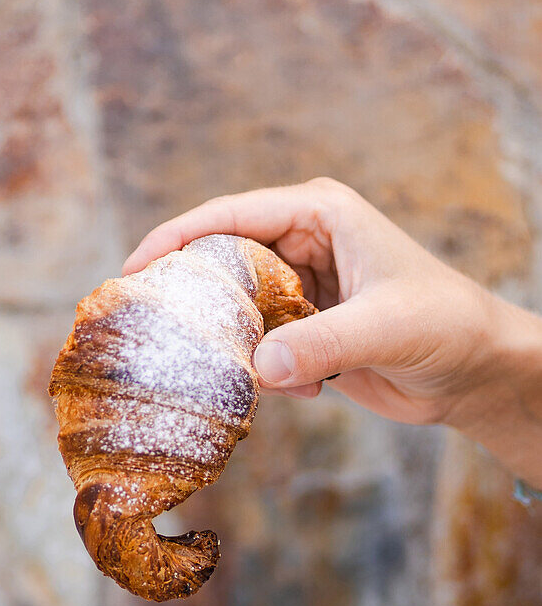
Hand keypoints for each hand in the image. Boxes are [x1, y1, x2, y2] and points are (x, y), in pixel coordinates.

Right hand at [124, 180, 541, 484]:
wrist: (473, 372)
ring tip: (198, 366)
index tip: (132, 270)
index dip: (176, 239)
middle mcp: (303, 244)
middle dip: (190, 293)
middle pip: (222, 259)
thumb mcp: (385, 327)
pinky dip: (254, 369)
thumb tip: (260, 367)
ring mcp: (301, 289)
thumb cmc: (445, 326)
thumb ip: (322, 343)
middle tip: (147, 327)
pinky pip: (257, 345)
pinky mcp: (304, 330)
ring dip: (223, 339)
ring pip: (236, 307)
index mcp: (319, 215)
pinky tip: (276, 390)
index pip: (230, 216)